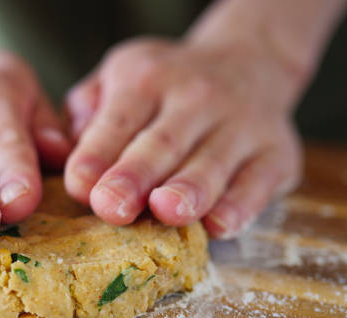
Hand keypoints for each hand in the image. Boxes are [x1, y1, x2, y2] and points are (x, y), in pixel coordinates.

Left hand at [64, 37, 301, 237]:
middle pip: (161, 143)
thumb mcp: (121, 76)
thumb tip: (69, 145)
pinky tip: (220, 225)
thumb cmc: (167, 86)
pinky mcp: (276, 153)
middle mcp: (196, 97)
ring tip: (168, 210)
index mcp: (146, 80)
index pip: (117, 121)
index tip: (80, 186)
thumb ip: (89, 107)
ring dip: (189, 190)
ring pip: (211, 163)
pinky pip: (258, 183)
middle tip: (113, 207)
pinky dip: (241, 205)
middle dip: (135, 176)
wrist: (248, 64)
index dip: (97, 155)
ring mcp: (241, 125)